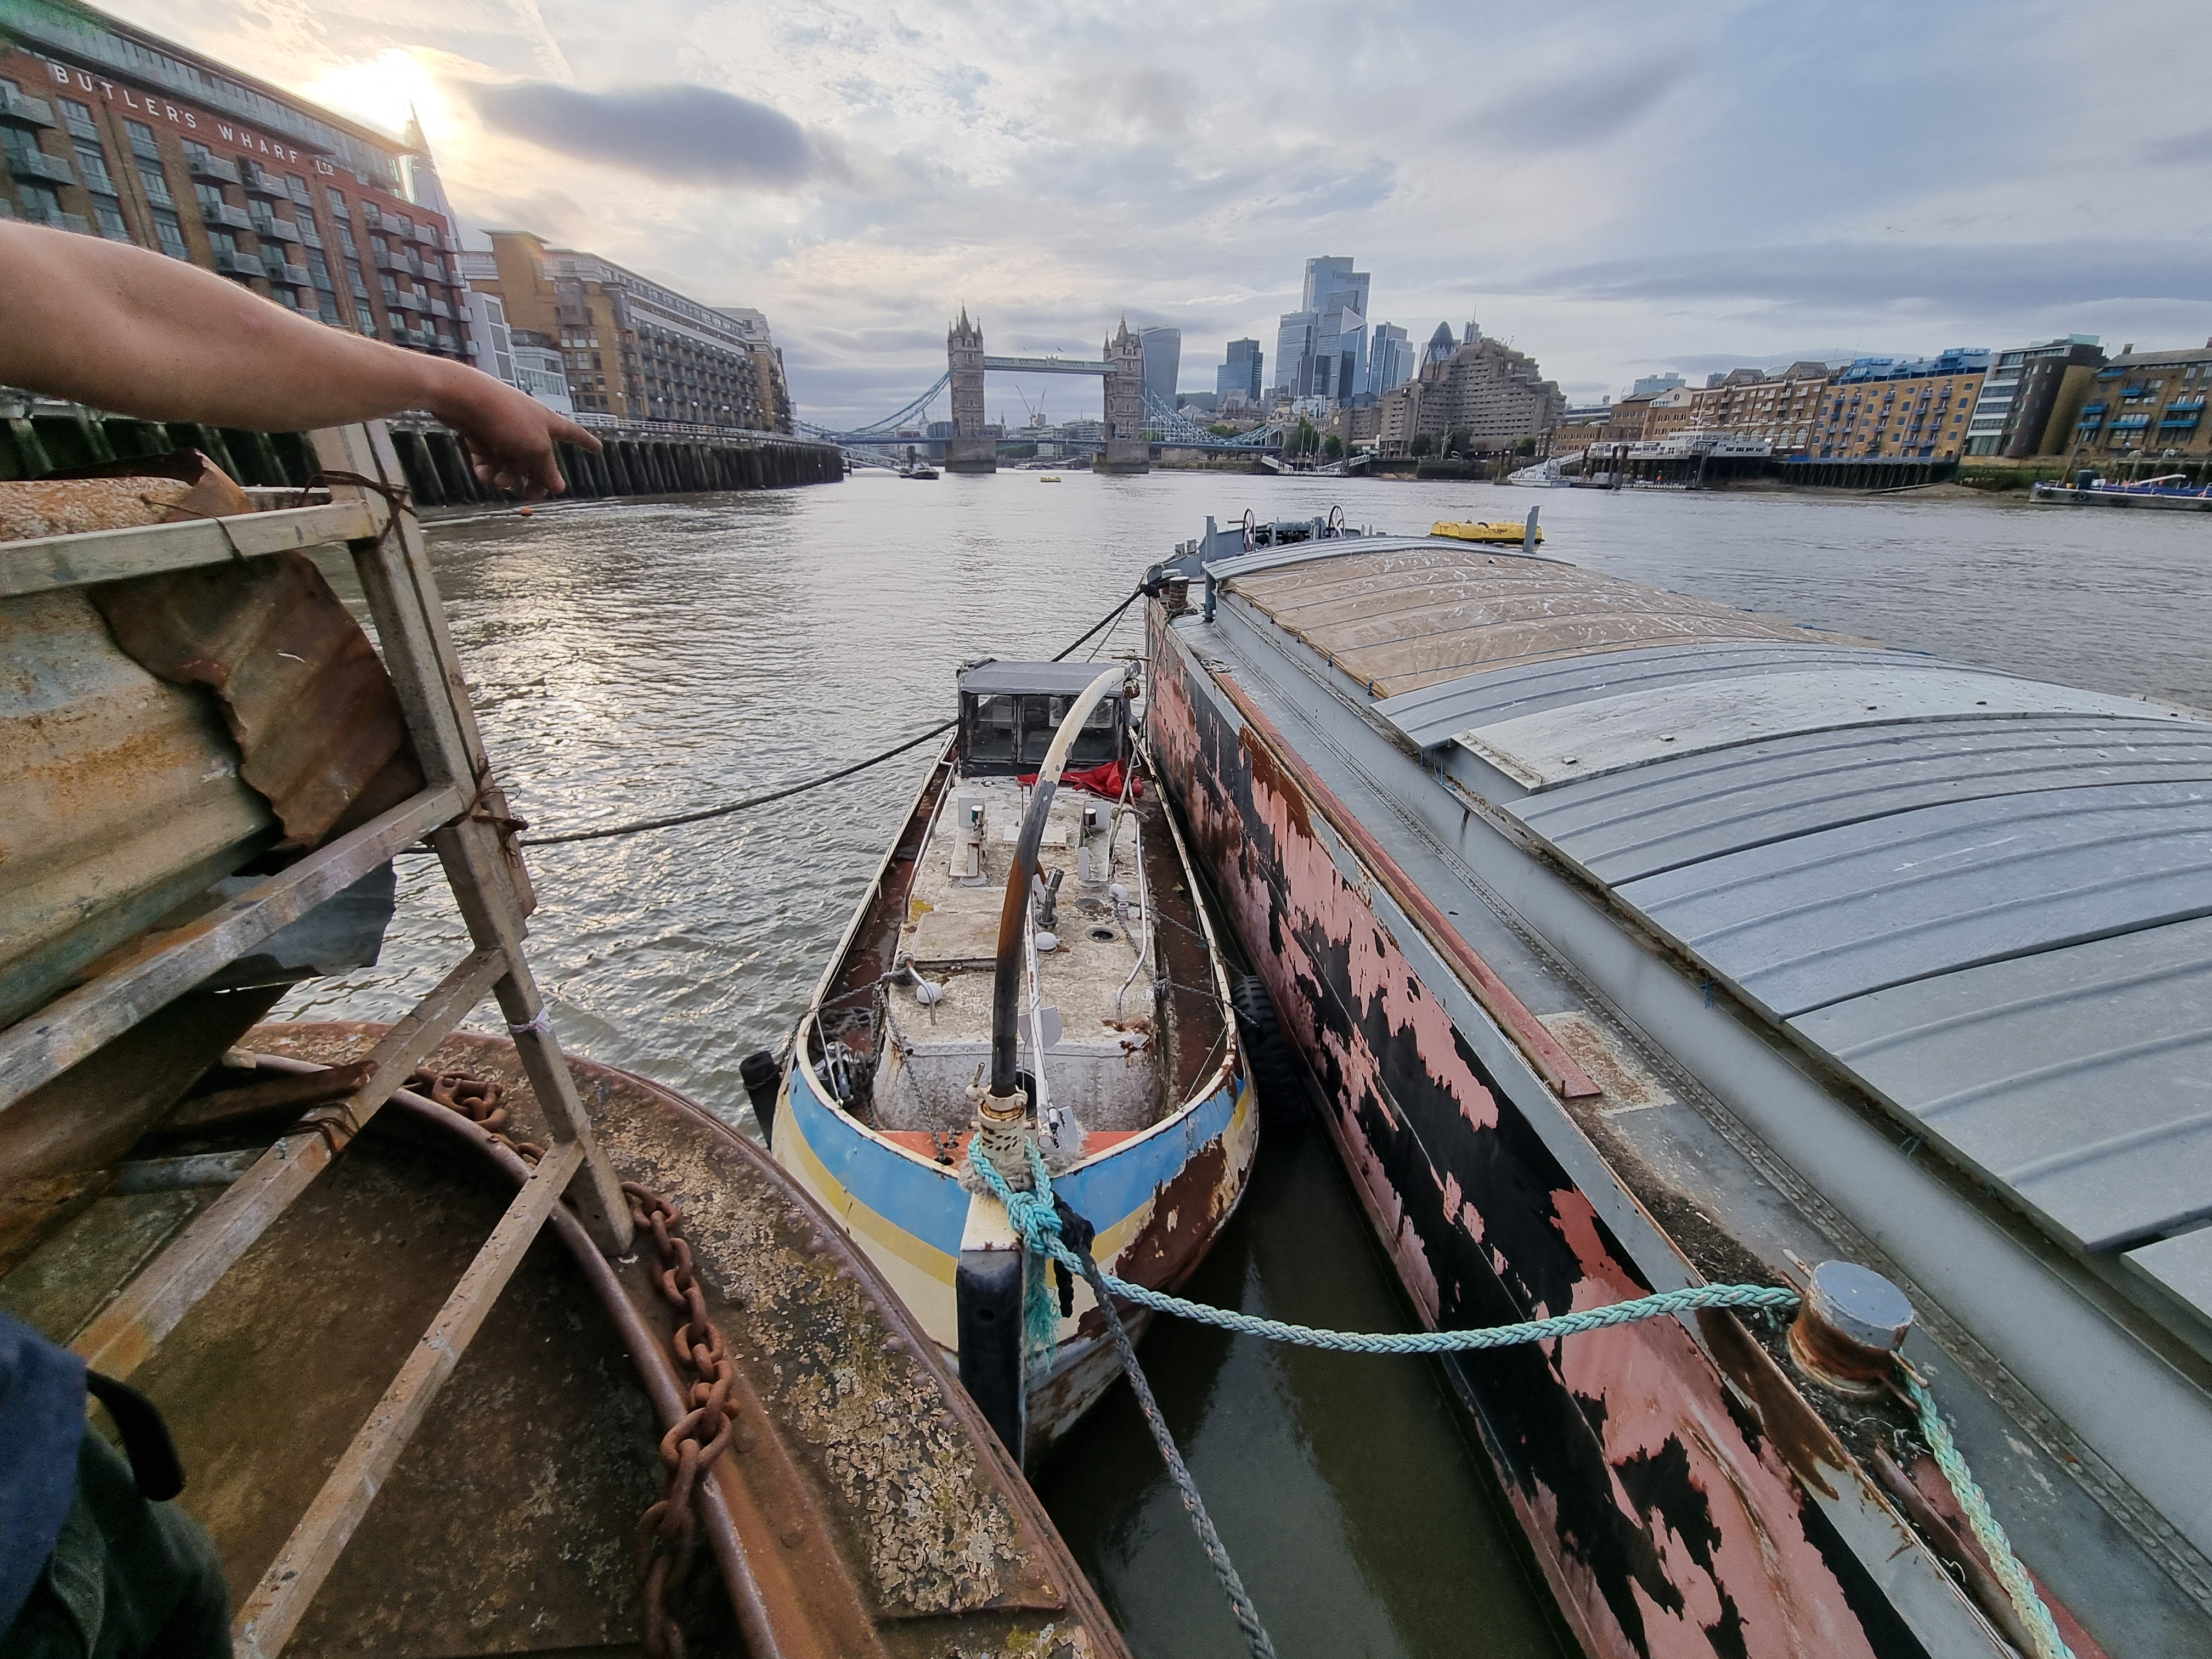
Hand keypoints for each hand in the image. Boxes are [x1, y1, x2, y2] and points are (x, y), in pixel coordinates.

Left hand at [427, 364, 600, 499]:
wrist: (464, 397)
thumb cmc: (507, 417)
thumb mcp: (535, 447)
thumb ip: (547, 469)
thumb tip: (559, 487)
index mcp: (547, 422)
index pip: (573, 433)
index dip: (586, 442)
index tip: (598, 448)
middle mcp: (527, 425)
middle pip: (537, 459)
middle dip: (534, 479)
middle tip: (531, 497)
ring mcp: (503, 429)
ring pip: (511, 462)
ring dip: (507, 477)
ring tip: (500, 483)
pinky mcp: (481, 433)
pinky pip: (489, 458)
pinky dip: (487, 469)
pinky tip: (484, 476)